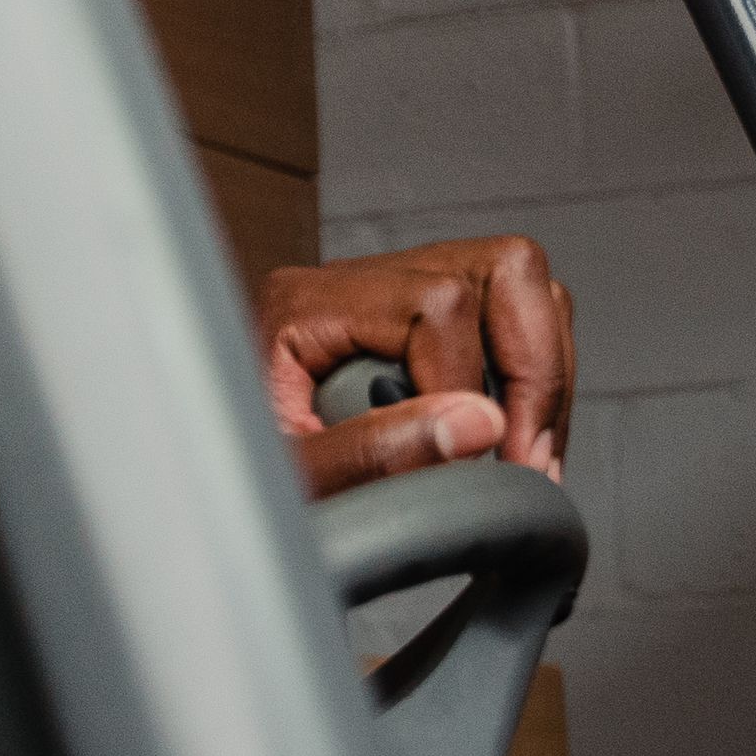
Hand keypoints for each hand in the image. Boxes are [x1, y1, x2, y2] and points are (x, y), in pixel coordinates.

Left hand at [261, 232, 575, 493]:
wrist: (212, 486)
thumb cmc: (239, 476)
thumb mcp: (292, 479)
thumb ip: (373, 452)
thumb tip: (480, 424)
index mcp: (303, 304)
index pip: (438, 305)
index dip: (473, 385)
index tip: (479, 459)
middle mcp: (352, 281)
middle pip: (499, 269)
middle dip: (535, 370)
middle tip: (527, 457)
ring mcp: (391, 292)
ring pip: (519, 286)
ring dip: (543, 376)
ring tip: (524, 457)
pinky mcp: (416, 319)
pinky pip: (510, 318)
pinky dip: (531, 380)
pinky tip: (509, 444)